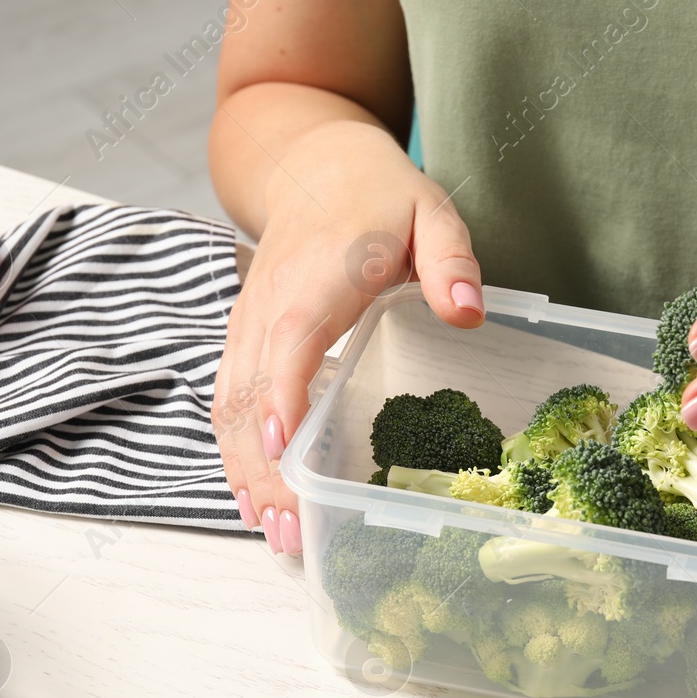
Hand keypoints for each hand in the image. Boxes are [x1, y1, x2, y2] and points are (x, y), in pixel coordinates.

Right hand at [213, 120, 484, 553]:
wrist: (311, 163)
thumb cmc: (377, 194)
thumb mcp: (431, 211)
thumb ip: (450, 259)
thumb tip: (468, 310)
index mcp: (315, 285)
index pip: (289, 348)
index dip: (280, 398)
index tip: (283, 450)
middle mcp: (269, 311)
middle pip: (251, 396)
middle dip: (265, 468)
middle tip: (290, 533)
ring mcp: (249, 327)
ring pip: (230, 406)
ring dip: (245, 472)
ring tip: (270, 534)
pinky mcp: (244, 339)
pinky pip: (228, 399)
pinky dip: (234, 450)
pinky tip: (251, 496)